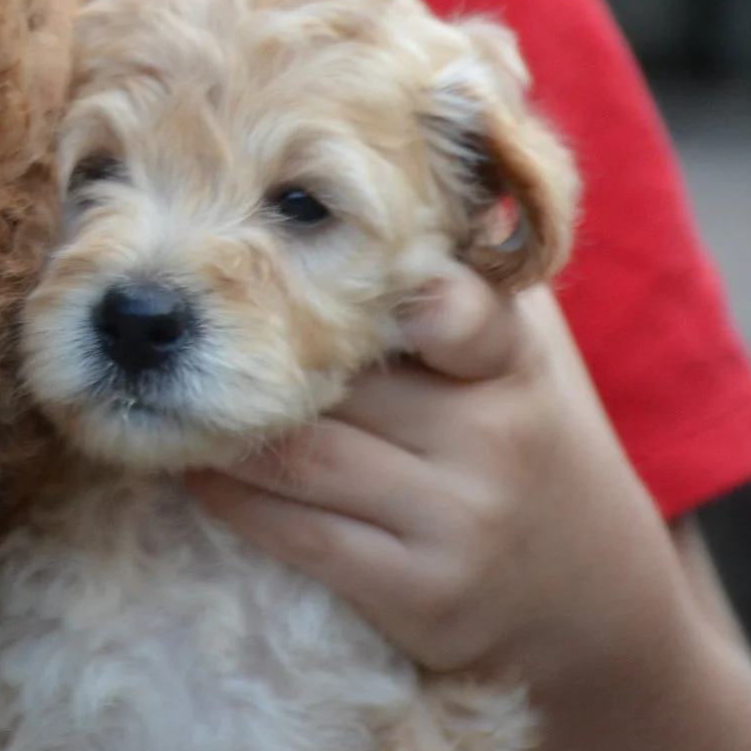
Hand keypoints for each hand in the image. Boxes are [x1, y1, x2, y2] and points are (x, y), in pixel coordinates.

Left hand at [182, 272, 679, 686]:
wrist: (590, 594)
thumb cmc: (516, 431)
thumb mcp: (515, 346)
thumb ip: (463, 267)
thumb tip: (397, 157)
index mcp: (514, 362)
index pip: (452, 308)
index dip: (385, 288)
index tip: (308, 261)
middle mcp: (492, 438)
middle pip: (338, 378)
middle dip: (254, 351)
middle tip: (175, 323)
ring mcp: (456, 520)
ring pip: (300, 454)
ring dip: (219, 422)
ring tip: (160, 391)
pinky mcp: (420, 594)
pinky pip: (294, 533)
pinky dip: (228, 493)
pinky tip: (193, 462)